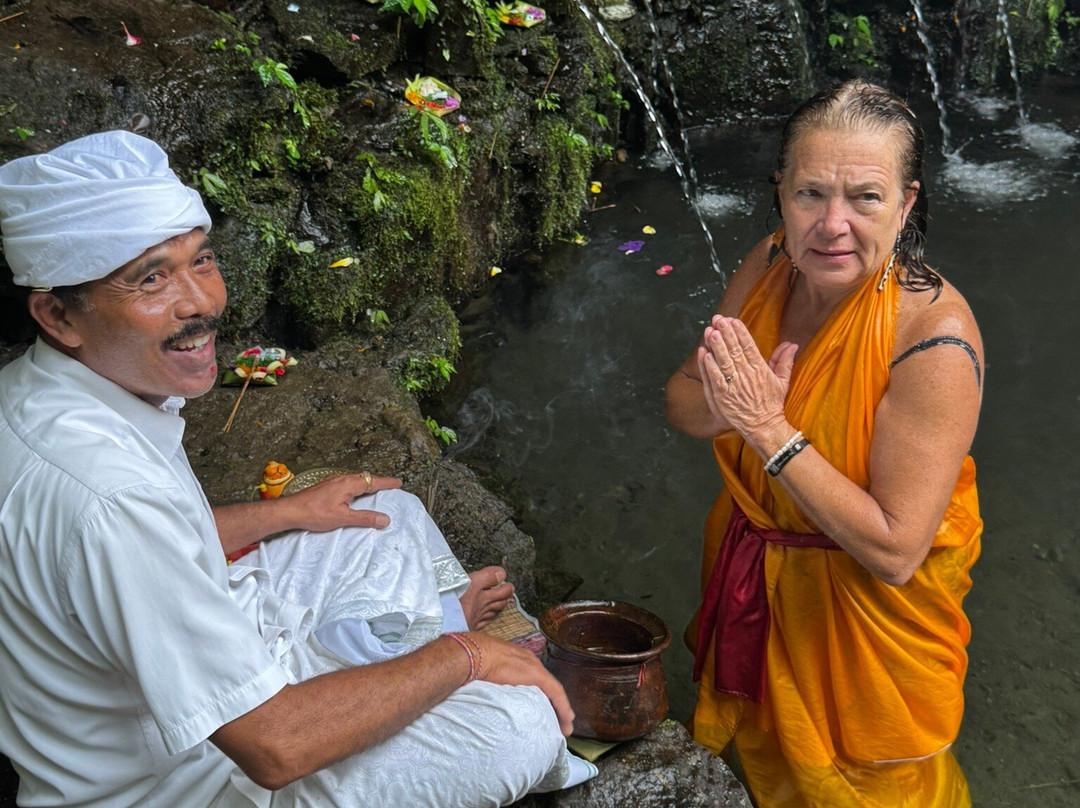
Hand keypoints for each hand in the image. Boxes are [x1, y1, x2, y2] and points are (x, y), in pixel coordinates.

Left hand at [285, 473, 401, 531]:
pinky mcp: (326, 486)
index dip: (387, 483)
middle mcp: (341, 479)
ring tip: (375, 489)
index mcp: (348, 484)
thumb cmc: (314, 513)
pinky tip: (353, 493)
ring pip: (355, 480)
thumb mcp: (342, 518)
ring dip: (367, 484)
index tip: (398, 483)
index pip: (373, 481)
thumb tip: (384, 519)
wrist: (290, 510)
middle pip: (365, 478)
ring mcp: (333, 481)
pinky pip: (347, 483)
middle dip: (379, 482)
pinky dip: (356, 486)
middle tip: (390, 486)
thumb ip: (365, 518)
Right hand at [468, 633, 574, 736]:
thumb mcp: (482, 673)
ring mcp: (534, 667)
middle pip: (546, 686)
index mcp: (514, 660)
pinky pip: (556, 693)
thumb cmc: (471, 663)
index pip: (533, 680)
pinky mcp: (538, 675)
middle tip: (557, 722)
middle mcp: (528, 661)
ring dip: (560, 708)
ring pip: (554, 690)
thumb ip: (487, 683)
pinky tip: (567, 720)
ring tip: (564, 725)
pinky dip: (563, 707)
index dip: (540, 696)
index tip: (542, 710)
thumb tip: (479, 700)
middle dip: (553, 704)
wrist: (474, 654)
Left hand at [697, 316, 796, 441]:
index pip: (749, 346)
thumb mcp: (783, 381)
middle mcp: (747, 376)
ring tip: (710, 330)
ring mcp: (734, 386)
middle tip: (718, 319)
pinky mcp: (723, 396)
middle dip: (726, 333)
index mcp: (761, 370)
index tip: (733, 320)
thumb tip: (792, 344)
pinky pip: (715, 378)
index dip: (740, 332)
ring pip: (723, 362)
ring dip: (716, 345)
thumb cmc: (772, 404)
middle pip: (735, 350)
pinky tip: (704, 353)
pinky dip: (709, 366)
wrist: (763, 427)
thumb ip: (784, 361)